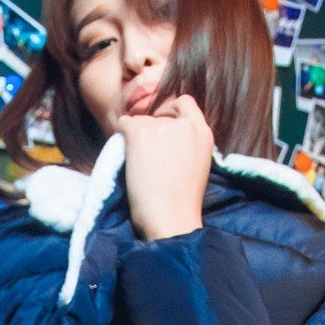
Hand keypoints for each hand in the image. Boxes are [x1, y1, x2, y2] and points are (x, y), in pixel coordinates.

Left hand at [118, 94, 213, 242]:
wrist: (171, 221)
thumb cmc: (181, 205)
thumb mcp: (196, 166)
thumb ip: (188, 144)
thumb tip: (166, 134)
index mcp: (203, 134)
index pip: (185, 103)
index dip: (170, 110)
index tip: (161, 124)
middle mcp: (184, 126)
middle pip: (159, 115)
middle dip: (150, 131)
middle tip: (147, 158)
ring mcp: (162, 128)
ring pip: (140, 122)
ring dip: (136, 139)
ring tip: (141, 167)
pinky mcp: (140, 134)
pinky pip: (123, 124)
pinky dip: (120, 137)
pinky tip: (127, 158)